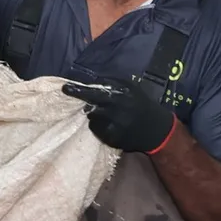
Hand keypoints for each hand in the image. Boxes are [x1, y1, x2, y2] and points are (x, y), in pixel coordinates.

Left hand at [61, 78, 177, 154]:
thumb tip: (90, 81)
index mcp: (121, 95)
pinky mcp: (113, 139)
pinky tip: (109, 125)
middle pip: (91, 106)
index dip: (79, 90)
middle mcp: (118, 110)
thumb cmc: (140, 104)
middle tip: (77, 98)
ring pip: (92, 119)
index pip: (95, 92)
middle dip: (84, 102)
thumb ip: (111, 83)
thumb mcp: (130, 88)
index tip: (65, 88)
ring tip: (107, 115)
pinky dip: (98, 126)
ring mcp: (115, 127)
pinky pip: (97, 131)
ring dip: (94, 115)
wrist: (155, 129)